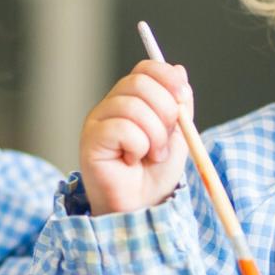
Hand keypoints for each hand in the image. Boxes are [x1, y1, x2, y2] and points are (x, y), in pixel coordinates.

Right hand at [80, 59, 191, 215]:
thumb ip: (179, 104)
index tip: (184, 97)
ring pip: (133, 106)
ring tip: (152, 155)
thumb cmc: (156, 173)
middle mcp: (112, 105)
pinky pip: (122, 128)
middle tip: (167, 139)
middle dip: (166, 111)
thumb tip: (179, 70)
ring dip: (154, 135)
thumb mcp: (178, 134)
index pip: (146, 69)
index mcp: (132, 99)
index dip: (167, 77)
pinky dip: (138, 146)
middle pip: (141, 83)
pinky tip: (133, 160)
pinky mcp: (90, 140)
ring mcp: (98, 121)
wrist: (144, 205)